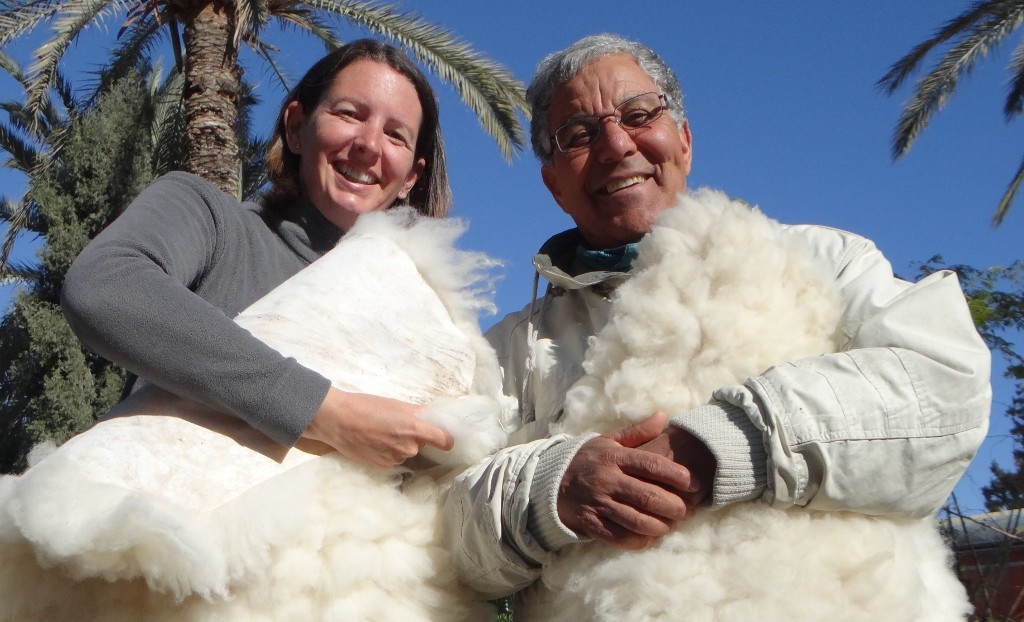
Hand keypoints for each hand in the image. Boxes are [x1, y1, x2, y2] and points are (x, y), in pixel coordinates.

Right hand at [301, 387, 453, 467]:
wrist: (338, 421)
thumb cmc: (366, 407)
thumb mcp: (396, 404)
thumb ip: (417, 413)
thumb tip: (432, 416)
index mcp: (415, 429)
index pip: (444, 440)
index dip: (445, 439)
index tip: (443, 438)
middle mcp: (409, 448)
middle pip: (422, 444)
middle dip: (414, 436)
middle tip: (397, 425)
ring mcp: (396, 459)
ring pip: (407, 452)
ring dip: (400, 444)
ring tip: (381, 432)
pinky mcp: (383, 466)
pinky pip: (394, 459)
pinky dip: (388, 451)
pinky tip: (375, 441)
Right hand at [557, 412, 699, 549]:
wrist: (550, 483)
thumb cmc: (587, 460)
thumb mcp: (608, 442)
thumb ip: (637, 432)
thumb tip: (662, 415)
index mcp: (614, 457)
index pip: (651, 465)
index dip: (676, 475)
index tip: (695, 483)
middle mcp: (607, 479)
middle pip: (648, 496)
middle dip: (674, 506)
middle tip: (687, 510)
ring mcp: (598, 503)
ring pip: (637, 520)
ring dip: (660, 526)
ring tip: (672, 525)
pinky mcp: (591, 524)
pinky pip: (620, 537)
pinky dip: (639, 540)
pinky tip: (649, 537)